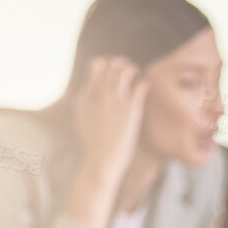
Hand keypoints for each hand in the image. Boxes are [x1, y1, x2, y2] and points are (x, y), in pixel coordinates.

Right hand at [71, 56, 148, 185]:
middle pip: (111, 64)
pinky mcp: (130, 111)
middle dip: (121, 63)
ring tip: (137, 75)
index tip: (112, 72)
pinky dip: (144, 83)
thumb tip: (83, 96)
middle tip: (128, 71)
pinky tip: (146, 86)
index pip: (96, 65)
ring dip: (133, 69)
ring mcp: (114, 101)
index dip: (106, 64)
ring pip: (125, 71)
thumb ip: (84, 103)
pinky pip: (140, 86)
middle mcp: (99, 94)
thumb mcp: (81, 119)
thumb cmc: (93, 146)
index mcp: (86, 95)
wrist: (100, 163)